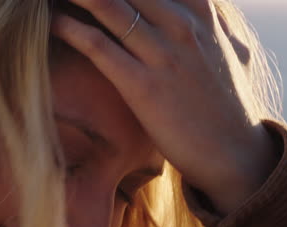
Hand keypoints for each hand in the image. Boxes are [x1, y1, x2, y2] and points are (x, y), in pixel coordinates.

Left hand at [51, 0, 276, 212]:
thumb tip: (216, 18)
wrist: (234, 152)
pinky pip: (97, 46)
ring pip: (107, 5)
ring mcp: (162, 54)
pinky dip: (69, 29)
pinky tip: (51, 21)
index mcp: (201, 14)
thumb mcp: (234, 55)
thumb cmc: (230, 105)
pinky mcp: (143, 86)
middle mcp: (181, 26)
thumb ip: (220, 27)